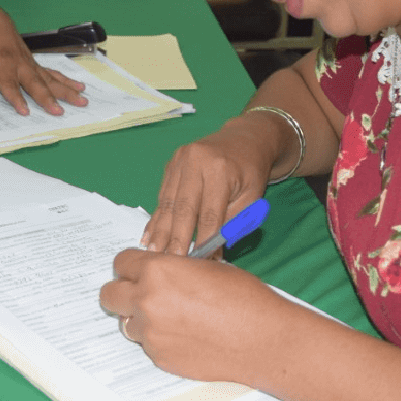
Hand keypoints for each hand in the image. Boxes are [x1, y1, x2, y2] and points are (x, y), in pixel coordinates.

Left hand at [0, 4, 86, 115]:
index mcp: (0, 60)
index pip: (8, 81)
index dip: (15, 97)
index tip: (25, 112)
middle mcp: (19, 61)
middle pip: (34, 82)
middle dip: (47, 97)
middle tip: (59, 112)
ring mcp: (29, 61)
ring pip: (49, 78)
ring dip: (66, 90)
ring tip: (82, 100)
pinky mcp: (34, 62)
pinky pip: (52, 73)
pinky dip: (66, 80)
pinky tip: (81, 87)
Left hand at [100, 249, 287, 383]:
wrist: (262, 338)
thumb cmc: (243, 297)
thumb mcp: (207, 266)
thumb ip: (175, 267)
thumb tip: (162, 270)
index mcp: (157, 270)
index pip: (121, 262)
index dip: (132, 266)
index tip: (140, 270)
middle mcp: (146, 300)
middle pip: (109, 294)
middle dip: (122, 291)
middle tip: (141, 293)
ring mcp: (151, 332)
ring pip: (126, 322)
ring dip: (140, 318)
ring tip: (170, 317)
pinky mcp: (159, 357)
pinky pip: (147, 344)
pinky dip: (159, 339)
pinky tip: (185, 335)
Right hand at [141, 127, 277, 255]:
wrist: (245, 138)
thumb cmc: (251, 171)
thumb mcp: (252, 197)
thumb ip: (232, 222)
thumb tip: (212, 252)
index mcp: (220, 169)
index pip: (209, 213)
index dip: (203, 239)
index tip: (199, 262)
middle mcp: (195, 162)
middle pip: (183, 208)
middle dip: (176, 238)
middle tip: (169, 262)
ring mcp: (179, 161)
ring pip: (168, 202)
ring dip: (160, 231)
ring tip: (154, 253)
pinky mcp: (170, 164)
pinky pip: (162, 195)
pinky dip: (156, 218)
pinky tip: (148, 236)